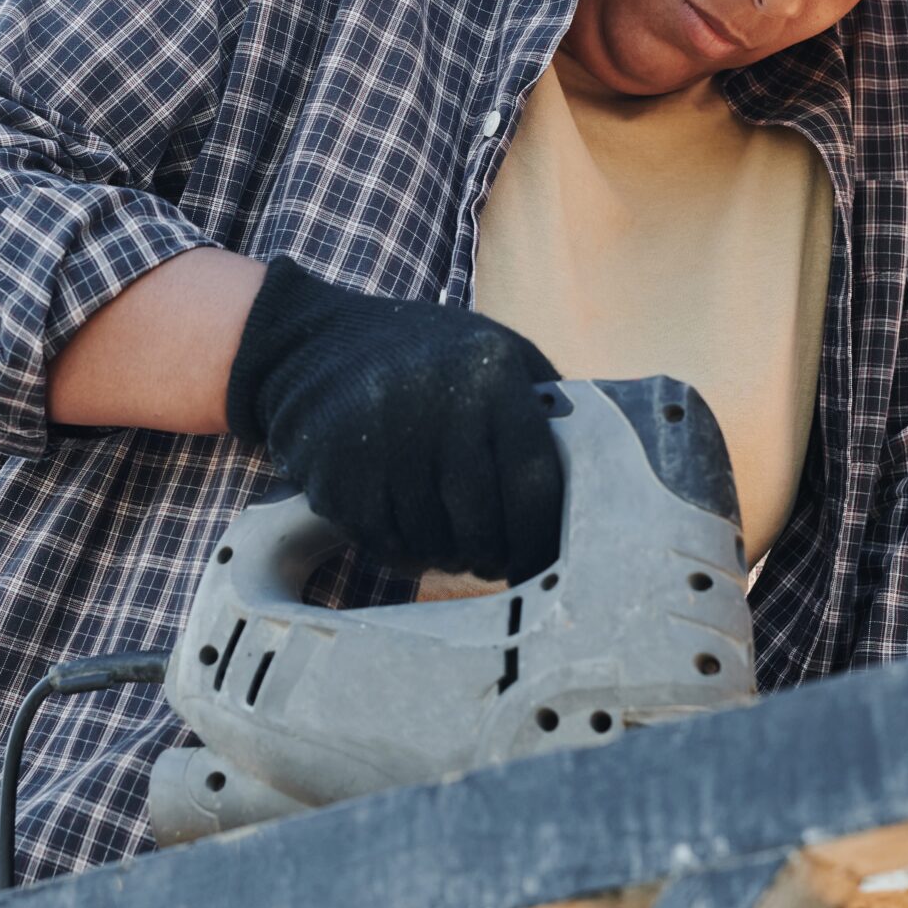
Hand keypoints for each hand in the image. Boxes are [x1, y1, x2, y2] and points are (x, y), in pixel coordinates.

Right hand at [224, 257, 564, 581]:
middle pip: (484, 524)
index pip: (535, 483)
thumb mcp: (489, 349)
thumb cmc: (419, 355)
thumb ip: (541, 400)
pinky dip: (400, 549)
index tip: (545, 563)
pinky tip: (403, 524)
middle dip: (493, 554)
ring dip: (445, 553)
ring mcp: (382, 443)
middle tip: (491, 557)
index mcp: (490, 376)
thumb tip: (599, 466)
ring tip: (445, 534)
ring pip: (434, 542)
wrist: (308, 343)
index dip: (542, 538)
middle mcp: (438, 406)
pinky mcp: (337, 476)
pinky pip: (385, 544)